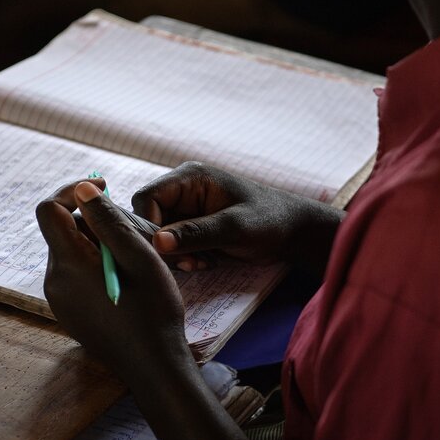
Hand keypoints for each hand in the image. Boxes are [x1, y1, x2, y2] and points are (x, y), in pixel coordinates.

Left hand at [36, 177, 190, 382]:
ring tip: (134, 257)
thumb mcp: (139, 257)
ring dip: (97, 242)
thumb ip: (108, 220)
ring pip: (71, 251)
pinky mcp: (68, 311)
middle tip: (132, 231)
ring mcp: (59, 300)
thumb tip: (81, 189)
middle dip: (93, 220)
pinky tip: (125, 278)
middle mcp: (55, 281)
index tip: (106, 187)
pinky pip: (74, 273)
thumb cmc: (153, 309)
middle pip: (63, 230)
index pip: (48, 210)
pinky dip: (95, 263)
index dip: (72, 191)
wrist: (154, 366)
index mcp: (69, 265)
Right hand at [132, 162, 343, 275]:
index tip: (166, 249)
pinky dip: (185, 257)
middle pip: (150, 218)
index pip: (147, 197)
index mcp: (190, 177)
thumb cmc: (268, 220)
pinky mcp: (192, 226)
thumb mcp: (234, 228)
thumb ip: (196, 233)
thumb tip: (157, 242)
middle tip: (190, 262)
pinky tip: (206, 261)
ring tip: (203, 262)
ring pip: (160, 235)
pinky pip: (174, 243)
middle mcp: (183, 190)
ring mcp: (187, 208)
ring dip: (177, 254)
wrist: (292, 231)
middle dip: (165, 245)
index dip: (149, 224)